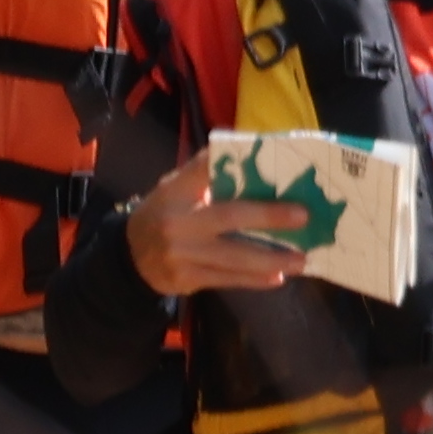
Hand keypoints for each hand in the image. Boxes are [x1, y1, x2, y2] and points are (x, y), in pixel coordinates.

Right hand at [123, 148, 322, 299]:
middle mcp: (177, 221)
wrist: (129, 257)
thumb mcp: (174, 188)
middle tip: (303, 216)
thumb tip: (251, 153)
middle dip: (269, 217)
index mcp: (175, 191)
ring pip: (234, 256)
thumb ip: (205, 175)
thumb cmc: (164, 214)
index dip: (233, 163)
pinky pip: (227, 279)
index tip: (270, 158)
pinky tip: (277, 277)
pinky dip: (254, 280)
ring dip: (271, 259)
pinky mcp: (186, 279)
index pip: (205, 170)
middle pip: (229, 216)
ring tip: (301, 259)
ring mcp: (181, 253)